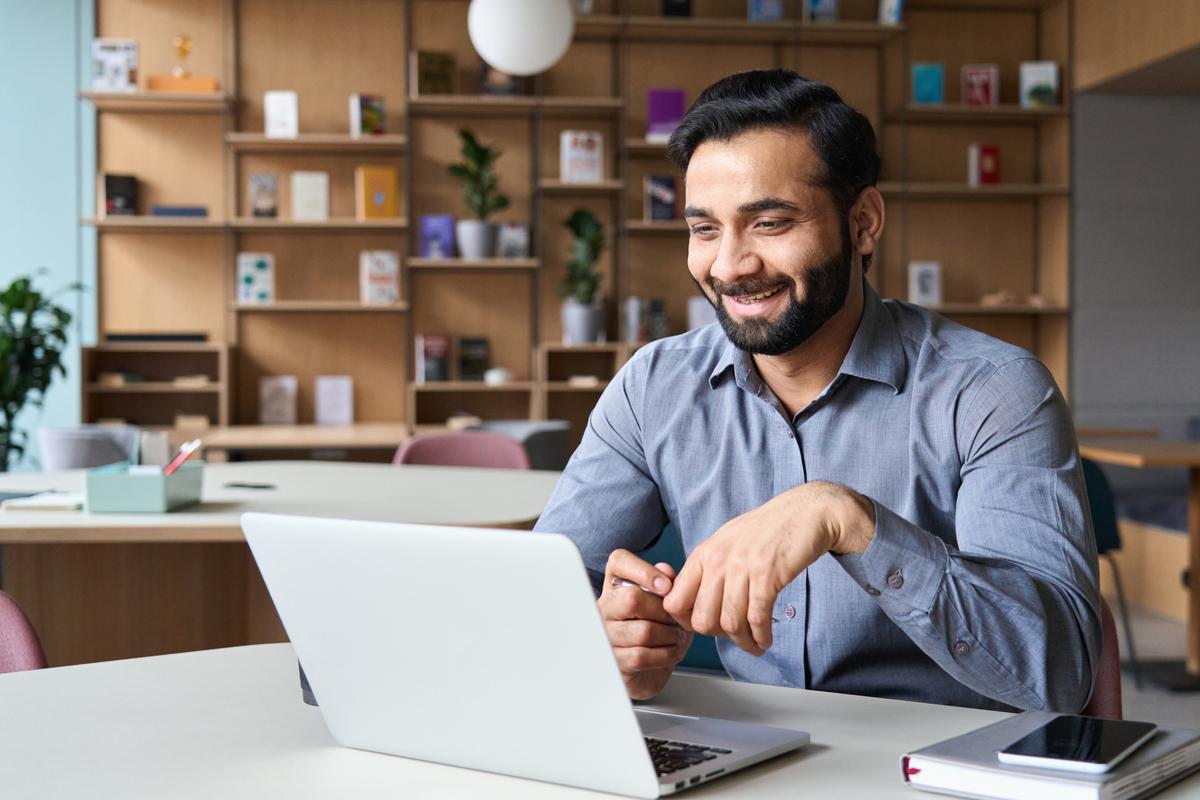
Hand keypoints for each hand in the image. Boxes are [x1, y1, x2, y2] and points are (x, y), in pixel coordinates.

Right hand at [599, 549, 692, 699]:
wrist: (648, 671)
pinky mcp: (613, 660)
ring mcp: (606, 634)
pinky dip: (664, 655)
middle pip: (632, 598)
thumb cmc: (657, 630)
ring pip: (643, 631)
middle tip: (674, 619)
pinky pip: (641, 656)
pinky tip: (669, 652)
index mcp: (616, 585)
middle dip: (664, 611)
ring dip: (669, 636)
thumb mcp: (666, 604)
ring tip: (675, 637)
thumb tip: (665, 570)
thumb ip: (667, 583)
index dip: (644, 570)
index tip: (666, 586)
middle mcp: (605, 606)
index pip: (619, 561)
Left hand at [663, 481, 874, 655]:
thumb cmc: (767, 530)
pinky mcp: (767, 575)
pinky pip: (757, 618)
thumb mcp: (727, 543)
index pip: (675, 601)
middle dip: (717, 636)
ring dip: (744, 642)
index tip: (704, 628)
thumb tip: (695, 603)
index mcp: (704, 554)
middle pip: (702, 620)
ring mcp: (742, 567)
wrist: (804, 512)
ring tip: (754, 645)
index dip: (686, 622)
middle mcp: (718, 560)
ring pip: (730, 623)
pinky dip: (761, 636)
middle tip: (733, 636)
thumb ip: (709, 569)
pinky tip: (766, 639)